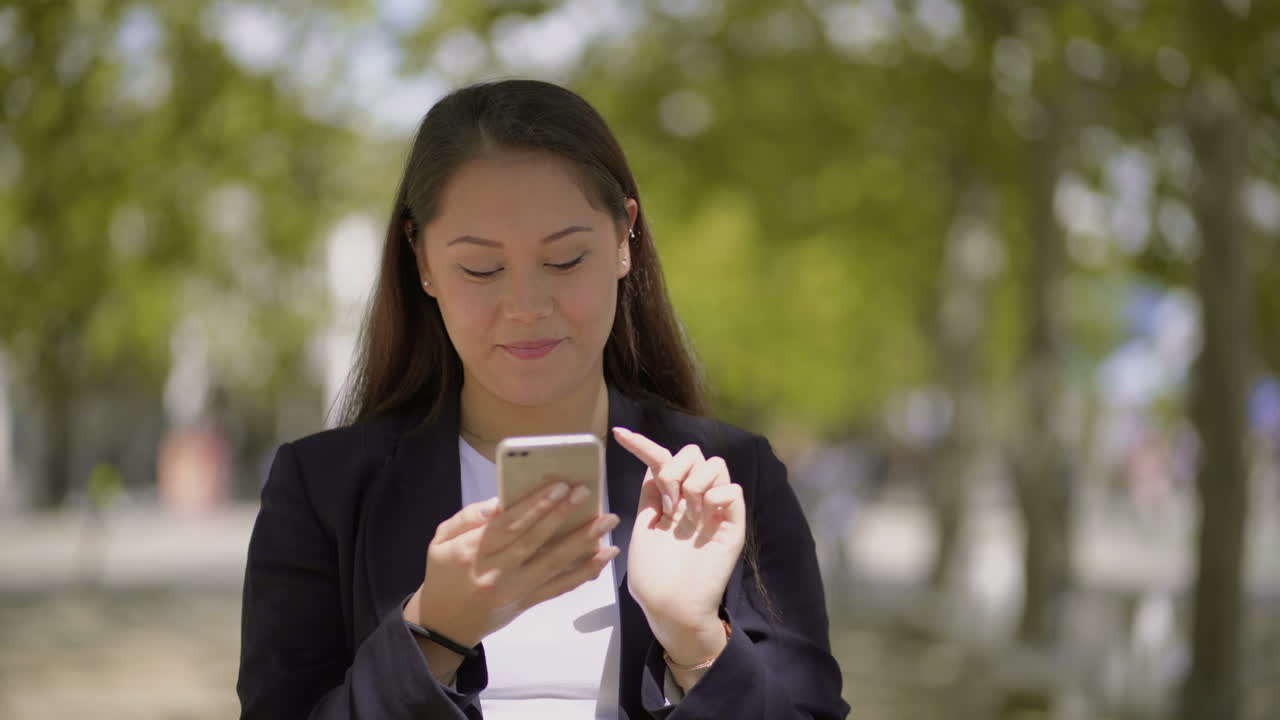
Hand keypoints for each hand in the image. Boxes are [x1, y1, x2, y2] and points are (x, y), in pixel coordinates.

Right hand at [404, 479, 619, 650]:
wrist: (444, 625)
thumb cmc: (444, 574)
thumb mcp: (440, 540)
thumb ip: (469, 517)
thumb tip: (500, 502)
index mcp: (472, 552)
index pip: (509, 525)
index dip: (536, 506)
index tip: (560, 486)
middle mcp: (496, 572)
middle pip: (534, 541)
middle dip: (563, 515)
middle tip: (587, 493)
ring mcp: (515, 591)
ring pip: (553, 564)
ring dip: (584, 542)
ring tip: (608, 521)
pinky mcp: (528, 603)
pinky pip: (560, 587)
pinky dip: (584, 572)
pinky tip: (604, 556)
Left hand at [612, 427, 744, 665]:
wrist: (671, 606)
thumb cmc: (653, 576)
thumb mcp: (642, 529)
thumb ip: (648, 497)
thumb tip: (653, 467)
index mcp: (670, 500)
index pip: (660, 461)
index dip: (641, 444)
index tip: (618, 434)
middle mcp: (693, 500)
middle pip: (693, 454)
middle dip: (676, 467)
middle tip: (669, 501)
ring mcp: (714, 511)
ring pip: (716, 465)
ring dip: (696, 481)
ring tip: (688, 512)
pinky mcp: (732, 526)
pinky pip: (734, 491)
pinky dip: (719, 494)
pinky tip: (705, 512)